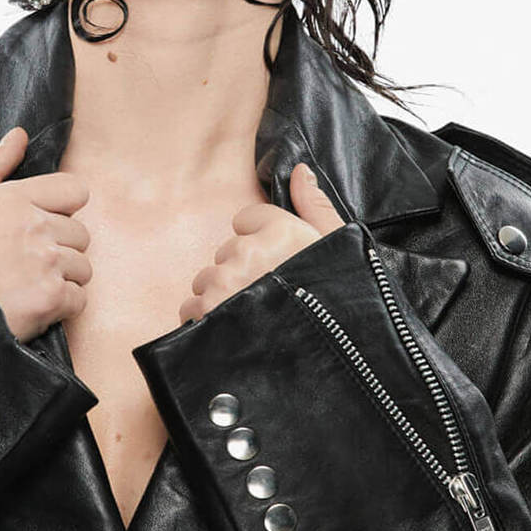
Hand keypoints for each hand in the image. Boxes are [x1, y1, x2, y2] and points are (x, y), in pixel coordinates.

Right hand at [0, 126, 91, 342]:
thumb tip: (18, 135)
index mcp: (14, 198)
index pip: (75, 191)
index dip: (63, 210)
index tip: (45, 225)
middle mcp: (36, 227)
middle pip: (80, 234)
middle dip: (60, 249)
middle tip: (27, 264)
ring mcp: (46, 263)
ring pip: (82, 268)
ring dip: (62, 279)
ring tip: (26, 288)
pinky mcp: (52, 298)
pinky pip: (79, 299)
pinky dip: (61, 308)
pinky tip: (32, 307)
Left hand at [179, 163, 344, 323]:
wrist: (330, 360)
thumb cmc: (337, 303)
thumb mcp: (339, 251)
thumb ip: (316, 206)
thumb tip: (300, 170)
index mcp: (282, 231)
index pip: (246, 219)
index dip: (261, 242)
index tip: (276, 265)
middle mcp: (250, 252)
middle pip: (226, 252)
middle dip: (241, 272)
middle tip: (266, 298)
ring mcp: (226, 283)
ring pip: (207, 280)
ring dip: (221, 298)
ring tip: (251, 318)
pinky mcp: (206, 313)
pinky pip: (191, 308)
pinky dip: (205, 322)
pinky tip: (233, 333)